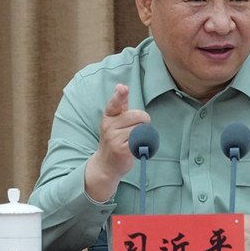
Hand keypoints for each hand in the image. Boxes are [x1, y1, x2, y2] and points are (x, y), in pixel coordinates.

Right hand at [85, 84, 150, 201]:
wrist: (105, 165)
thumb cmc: (113, 139)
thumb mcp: (114, 122)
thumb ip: (120, 105)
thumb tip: (121, 86)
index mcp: (108, 116)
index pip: (114, 103)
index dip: (120, 96)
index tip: (123, 88)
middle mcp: (109, 126)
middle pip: (137, 116)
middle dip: (144, 120)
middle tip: (139, 128)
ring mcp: (114, 138)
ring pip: (140, 129)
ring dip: (143, 134)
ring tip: (135, 139)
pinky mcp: (122, 150)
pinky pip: (140, 141)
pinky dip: (143, 144)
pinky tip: (136, 147)